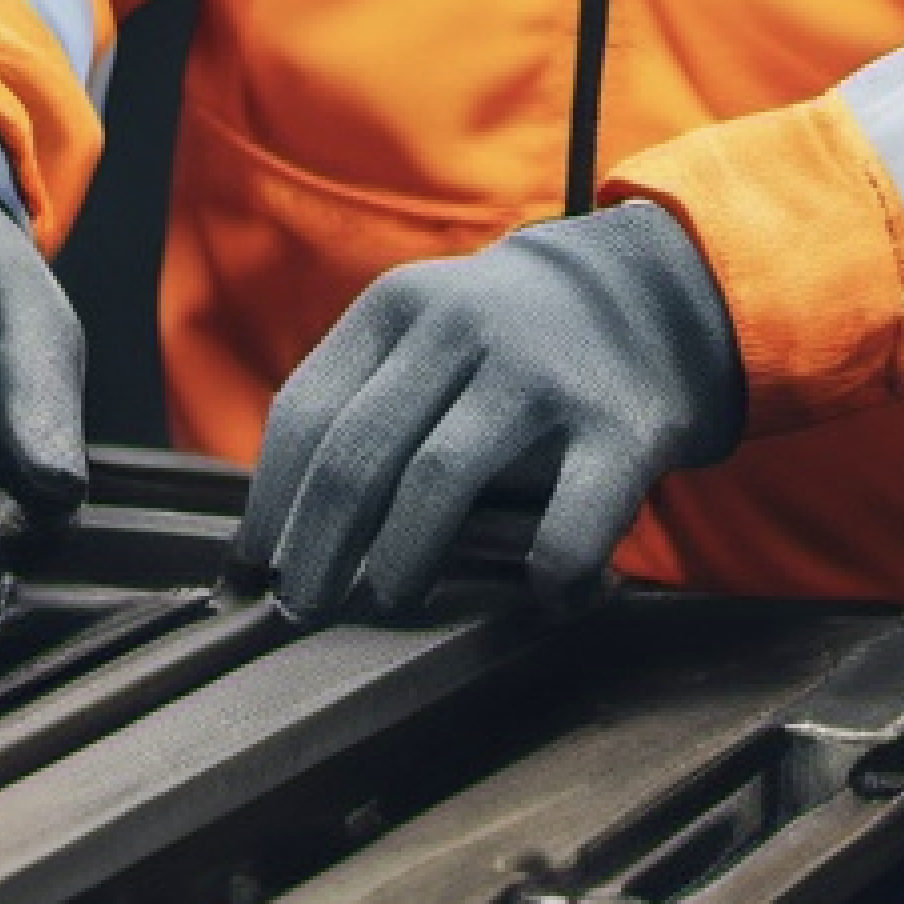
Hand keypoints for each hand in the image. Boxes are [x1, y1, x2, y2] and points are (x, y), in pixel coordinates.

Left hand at [232, 203, 743, 620]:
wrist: (652, 294)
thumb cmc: (504, 345)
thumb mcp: (424, 333)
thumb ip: (358, 405)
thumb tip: (264, 541)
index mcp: (398, 306)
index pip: (305, 412)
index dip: (268, 504)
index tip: (251, 573)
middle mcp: (462, 328)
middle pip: (357, 455)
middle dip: (315, 550)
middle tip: (302, 609)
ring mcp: (541, 375)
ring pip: (439, 482)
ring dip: (400, 559)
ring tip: (391, 599)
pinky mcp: (621, 428)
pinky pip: (566, 527)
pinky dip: (545, 578)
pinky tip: (542, 597)